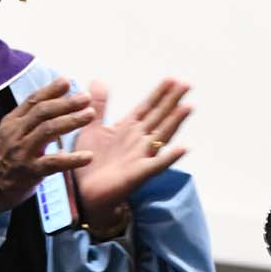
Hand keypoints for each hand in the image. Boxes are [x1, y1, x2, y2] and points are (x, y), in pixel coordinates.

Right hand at [0, 78, 94, 219]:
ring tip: (90, 115)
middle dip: (66, 103)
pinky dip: (72, 159)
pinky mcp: (30, 171)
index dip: (51, 90)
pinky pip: (53, 163)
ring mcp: (22, 152)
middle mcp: (15, 134)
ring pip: (47, 131)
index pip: (33, 101)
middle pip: (42, 112)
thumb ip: (30, 118)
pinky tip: (88, 156)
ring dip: (71, 121)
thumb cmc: (9, 159)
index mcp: (12, 122)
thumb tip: (53, 99)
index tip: (68, 81)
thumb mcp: (14, 134)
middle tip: (85, 98)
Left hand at [72, 78, 191, 230]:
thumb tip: (98, 80)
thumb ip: (99, 106)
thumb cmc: (89, 161)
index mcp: (128, 129)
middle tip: (187, 84)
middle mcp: (139, 141)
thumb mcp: (92, 128)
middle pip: (158, 117)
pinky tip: (183, 149)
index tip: (172, 79)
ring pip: (161, 136)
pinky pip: (156, 165)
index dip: (159, 93)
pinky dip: (169, 157)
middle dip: (172, 101)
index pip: (147, 107)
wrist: (82, 192)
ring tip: (188, 107)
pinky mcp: (138, 175)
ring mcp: (141, 157)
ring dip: (175, 122)